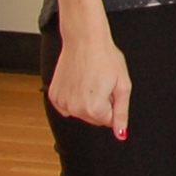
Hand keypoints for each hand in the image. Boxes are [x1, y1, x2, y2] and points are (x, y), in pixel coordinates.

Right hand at [48, 20, 133, 136]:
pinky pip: (67, 105)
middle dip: (100, 104)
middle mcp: (75, 110)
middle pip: (94, 118)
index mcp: (94, 109)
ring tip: (89, 80)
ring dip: (86, 101)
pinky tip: (77, 81)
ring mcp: (62, 103)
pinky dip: (73, 97)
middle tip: (101, 82)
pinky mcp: (53, 95)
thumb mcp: (122, 86)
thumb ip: (121, 113)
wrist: (84, 39)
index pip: (108, 121)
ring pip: (80, 112)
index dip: (112, 104)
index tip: (110, 87)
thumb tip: (121, 135)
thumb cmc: (106, 58)